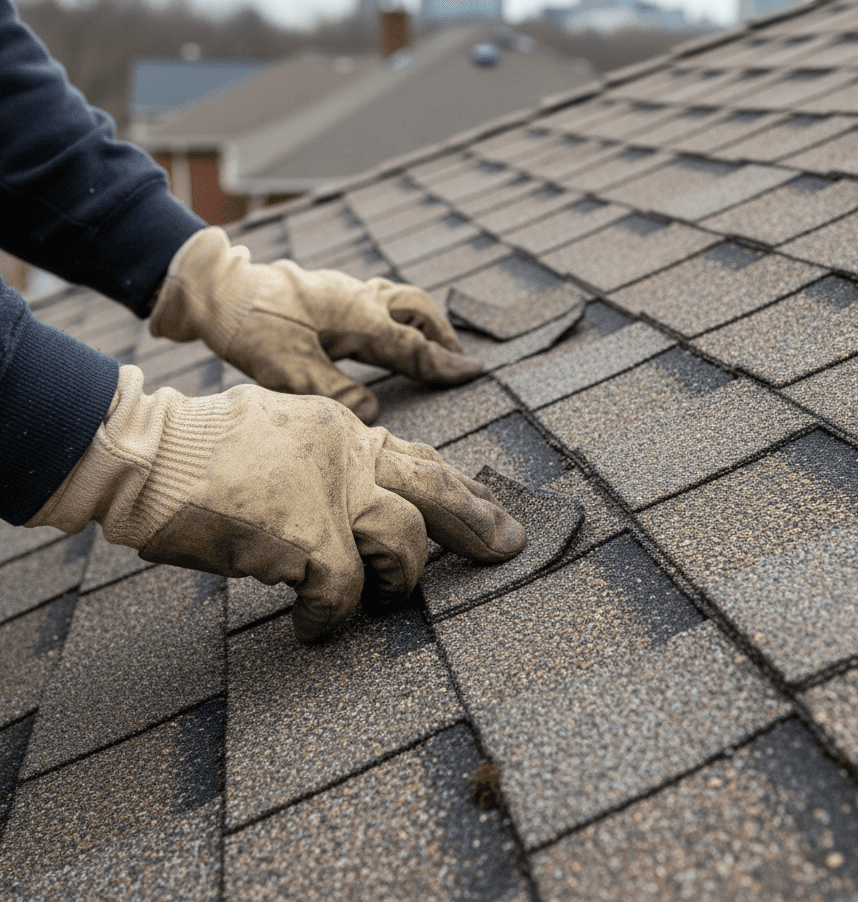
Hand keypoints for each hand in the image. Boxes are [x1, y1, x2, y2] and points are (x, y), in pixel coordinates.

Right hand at [27, 367, 525, 641]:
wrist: (150, 453)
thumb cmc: (200, 452)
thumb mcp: (280, 437)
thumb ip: (325, 462)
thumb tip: (352, 503)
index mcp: (342, 430)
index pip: (416, 454)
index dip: (455, 483)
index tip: (482, 503)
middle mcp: (347, 453)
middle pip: (437, 483)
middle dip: (478, 518)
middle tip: (509, 544)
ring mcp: (331, 492)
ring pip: (405, 540)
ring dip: (399, 581)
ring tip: (378, 601)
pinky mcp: (307, 534)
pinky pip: (344, 592)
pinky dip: (331, 618)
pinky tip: (311, 627)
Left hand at [149, 227, 481, 421]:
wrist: (217, 288)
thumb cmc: (252, 328)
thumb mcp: (290, 371)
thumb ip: (337, 393)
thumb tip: (375, 415)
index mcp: (358, 317)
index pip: (413, 345)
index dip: (444, 364)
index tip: (474, 374)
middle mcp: (360, 298)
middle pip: (418, 310)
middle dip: (443, 336)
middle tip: (457, 362)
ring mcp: (346, 289)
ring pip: (401, 299)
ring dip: (424, 322)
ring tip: (434, 346)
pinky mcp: (331, 290)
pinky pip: (382, 298)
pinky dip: (399, 314)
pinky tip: (387, 330)